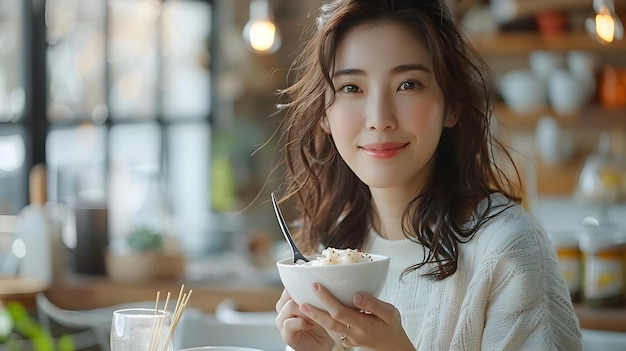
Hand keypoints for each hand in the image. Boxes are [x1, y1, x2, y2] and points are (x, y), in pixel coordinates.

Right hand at [275, 289, 334, 350]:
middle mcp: (283, 308)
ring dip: (304, 310)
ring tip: (316, 315)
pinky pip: (289, 324)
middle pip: (289, 294)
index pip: (291, 285)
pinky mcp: (285, 333)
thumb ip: (318, 294)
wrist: (321, 344)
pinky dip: (301, 323)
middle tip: (318, 301)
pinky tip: (311, 324)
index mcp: (289, 298)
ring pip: (289, 306)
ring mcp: (282, 321)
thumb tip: (329, 280)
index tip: (316, 286)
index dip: (303, 285)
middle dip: (304, 297)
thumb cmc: (322, 323)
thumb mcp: (321, 306)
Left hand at [299, 283, 413, 350]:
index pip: (340, 312)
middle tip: (300, 299)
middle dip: (314, 311)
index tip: (316, 286)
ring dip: (314, 317)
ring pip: (327, 327)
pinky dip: (320, 321)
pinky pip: (330, 330)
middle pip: (329, 323)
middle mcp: (353, 334)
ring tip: (301, 303)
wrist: (392, 346)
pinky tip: (313, 310)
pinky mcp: (344, 340)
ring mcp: (347, 339)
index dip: (326, 299)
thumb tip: (356, 295)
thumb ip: (374, 304)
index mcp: (364, 326)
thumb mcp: (390, 313)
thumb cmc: (391, 326)